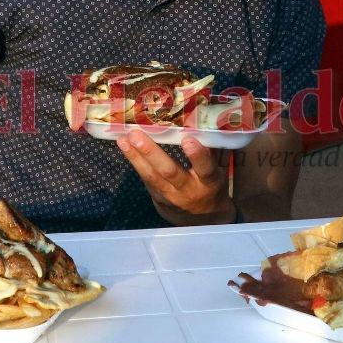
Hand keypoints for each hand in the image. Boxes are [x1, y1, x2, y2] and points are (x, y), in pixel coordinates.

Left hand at [117, 129, 233, 224]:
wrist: (202, 221)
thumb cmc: (212, 188)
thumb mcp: (219, 172)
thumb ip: (213, 151)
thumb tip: (207, 121)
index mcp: (209, 182)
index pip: (205, 169)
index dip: (197, 156)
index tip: (187, 139)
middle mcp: (188, 190)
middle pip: (169, 172)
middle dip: (151, 153)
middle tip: (136, 135)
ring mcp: (170, 196)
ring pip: (151, 176)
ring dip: (135, 157)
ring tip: (123, 139)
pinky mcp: (157, 198)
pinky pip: (145, 178)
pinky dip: (134, 162)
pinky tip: (124, 146)